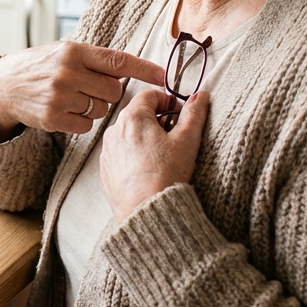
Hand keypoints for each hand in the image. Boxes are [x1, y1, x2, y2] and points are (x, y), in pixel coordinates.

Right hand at [0, 41, 165, 138]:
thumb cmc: (41, 65)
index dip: (145, 69)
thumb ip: (94, 59)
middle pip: (113, 91)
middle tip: (90, 88)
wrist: (5, 84)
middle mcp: (68, 72)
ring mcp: (59, 96)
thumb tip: (133, 69)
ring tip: (73, 97)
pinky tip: (66, 110)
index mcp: (74, 51)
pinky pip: (86, 125)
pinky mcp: (53, 117)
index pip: (118, 61)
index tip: (164, 76)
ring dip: (93, 107)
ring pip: (101, 110)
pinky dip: (81, 121)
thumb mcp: (65, 51)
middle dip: (107, 92)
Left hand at [99, 89, 209, 220]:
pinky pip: (120, 155)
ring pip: (127, 135)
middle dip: (157, 120)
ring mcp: (107, 152)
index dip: (168, 101)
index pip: (149, 95)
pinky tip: (149, 171)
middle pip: (137, 114)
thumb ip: (194, 113)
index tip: (179, 114)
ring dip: (144, 138)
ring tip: (162, 156)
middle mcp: (114, 131)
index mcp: (132, 118)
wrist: (147, 212)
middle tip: (174, 136)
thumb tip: (201, 96)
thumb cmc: (167, 175)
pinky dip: (133, 156)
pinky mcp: (106, 171)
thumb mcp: (187, 140)